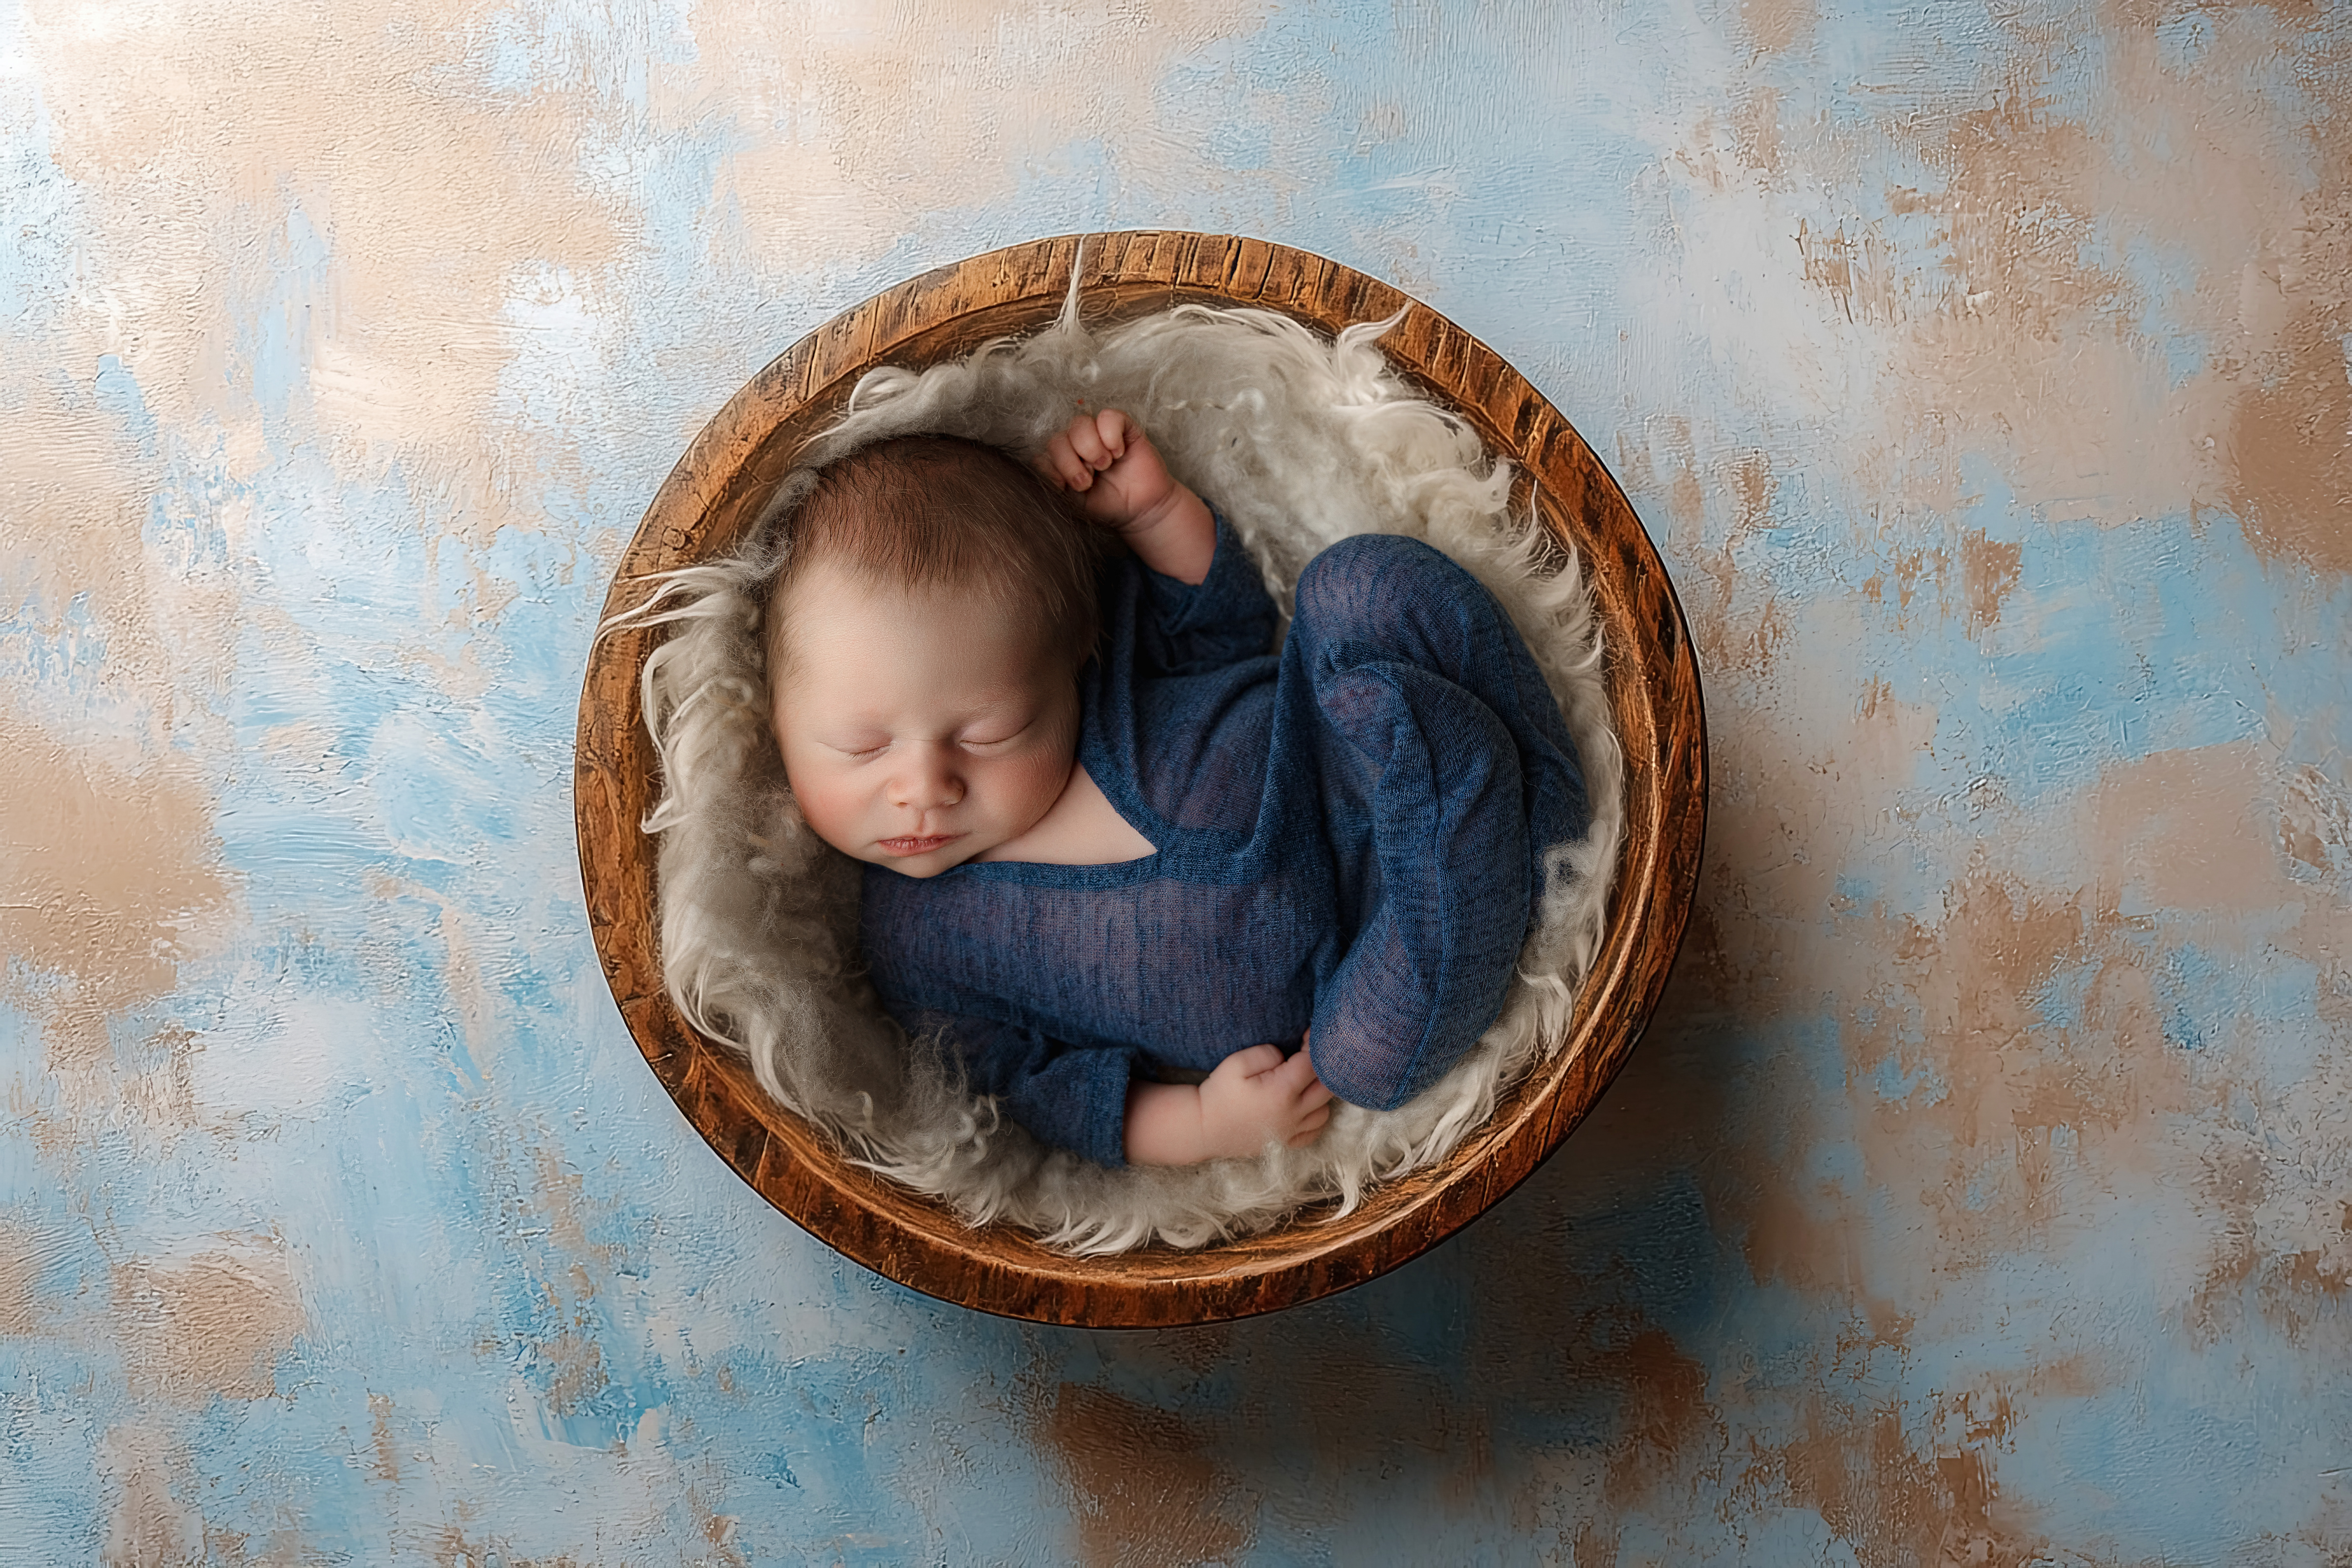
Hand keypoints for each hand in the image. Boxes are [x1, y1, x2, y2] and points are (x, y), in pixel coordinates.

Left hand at [1037, 408, 1217, 584]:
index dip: (1051, 468)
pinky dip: (1110, 434)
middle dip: (1070, 463)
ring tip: (1105, 465)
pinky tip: (1119, 452)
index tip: (1064, 487)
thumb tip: (1040, 468)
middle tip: (1087, 481)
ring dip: (1090, 448)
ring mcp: (1098, 434)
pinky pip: (1108, 416)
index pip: (1043, 454)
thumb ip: (1054, 485)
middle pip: (1058, 439)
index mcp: (1062, 462)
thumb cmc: (1108, 507)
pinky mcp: (1122, 427)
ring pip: (1080, 423)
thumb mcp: (1074, 503)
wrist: (1141, 511)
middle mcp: (1076, 445)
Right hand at [1123, 1042, 1333, 1165]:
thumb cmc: (1219, 1094)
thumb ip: (1266, 1054)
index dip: (1313, 1045)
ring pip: (1325, 1111)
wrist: (1203, 1128)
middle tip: (1306, 1056)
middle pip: (1327, 1087)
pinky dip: (1316, 1117)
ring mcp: (1291, 1131)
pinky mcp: (1286, 1143)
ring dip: (1320, 1093)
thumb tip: (1285, 1056)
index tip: (1306, 1034)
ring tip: (1304, 1081)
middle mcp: (1293, 1114)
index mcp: (1282, 1091)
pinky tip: (1304, 1106)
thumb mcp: (1236, 1064)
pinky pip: (1315, 1131)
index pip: (1312, 1064)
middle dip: (1322, 1068)